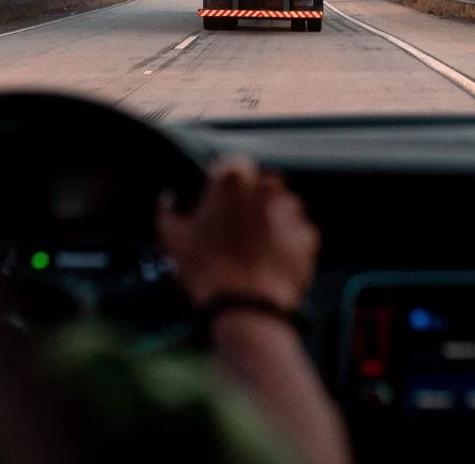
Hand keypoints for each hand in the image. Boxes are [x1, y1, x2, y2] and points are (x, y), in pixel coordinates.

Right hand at [157, 158, 318, 310]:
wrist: (247, 309)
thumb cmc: (208, 273)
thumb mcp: (175, 240)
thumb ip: (168, 212)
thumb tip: (167, 202)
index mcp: (233, 181)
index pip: (232, 164)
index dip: (224, 183)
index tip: (219, 200)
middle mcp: (267, 188)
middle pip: (259, 184)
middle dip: (249, 201)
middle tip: (234, 229)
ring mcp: (291, 211)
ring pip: (281, 206)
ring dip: (269, 220)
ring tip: (252, 248)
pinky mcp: (308, 234)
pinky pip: (296, 232)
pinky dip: (286, 242)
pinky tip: (269, 260)